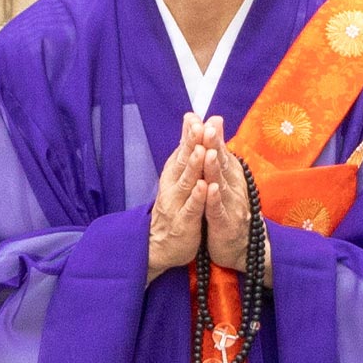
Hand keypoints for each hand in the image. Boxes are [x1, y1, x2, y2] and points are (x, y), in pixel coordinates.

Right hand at [147, 113, 205, 283]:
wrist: (159, 245)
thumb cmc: (174, 207)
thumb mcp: (178, 178)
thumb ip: (186, 153)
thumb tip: (191, 124)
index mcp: (173, 174)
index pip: (181, 150)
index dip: (188, 134)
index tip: (195, 116)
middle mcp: (172, 186)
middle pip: (182, 162)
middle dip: (191, 144)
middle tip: (199, 126)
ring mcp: (177, 204)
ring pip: (187, 183)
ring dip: (195, 166)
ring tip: (203, 150)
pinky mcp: (184, 223)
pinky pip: (191, 209)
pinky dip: (197, 198)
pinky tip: (203, 187)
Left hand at [200, 116, 254, 272]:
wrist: (242, 245)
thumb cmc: (229, 206)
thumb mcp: (223, 175)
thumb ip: (218, 149)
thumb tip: (214, 119)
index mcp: (230, 173)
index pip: (220, 150)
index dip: (212, 135)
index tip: (204, 118)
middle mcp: (233, 184)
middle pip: (222, 162)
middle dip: (214, 145)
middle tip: (208, 128)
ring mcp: (230, 204)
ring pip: (221, 184)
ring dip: (215, 169)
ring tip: (209, 154)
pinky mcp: (225, 223)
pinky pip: (219, 210)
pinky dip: (215, 199)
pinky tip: (211, 189)